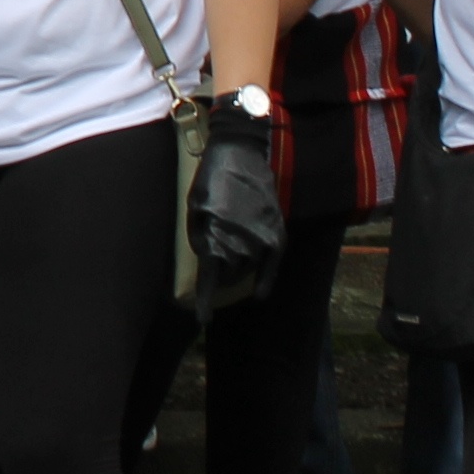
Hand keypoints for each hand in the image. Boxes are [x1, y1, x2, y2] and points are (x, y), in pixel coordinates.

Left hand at [190, 123, 285, 303]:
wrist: (242, 154)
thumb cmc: (211, 180)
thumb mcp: (194, 207)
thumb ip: (199, 237)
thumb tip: (207, 261)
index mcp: (216, 233)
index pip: (211, 278)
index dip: (205, 302)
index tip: (202, 318)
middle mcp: (242, 240)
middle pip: (230, 275)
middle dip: (220, 278)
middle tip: (213, 272)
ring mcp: (263, 237)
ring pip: (249, 270)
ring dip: (237, 272)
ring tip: (229, 264)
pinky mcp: (278, 232)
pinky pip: (272, 266)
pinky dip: (264, 281)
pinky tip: (259, 294)